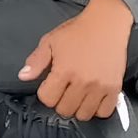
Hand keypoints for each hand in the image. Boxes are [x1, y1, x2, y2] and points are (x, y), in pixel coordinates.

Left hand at [17, 0, 132, 119]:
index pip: (47, 99)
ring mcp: (100, 86)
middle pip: (64, 110)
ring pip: (84, 115)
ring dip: (78, 108)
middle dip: (60, 102)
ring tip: (78, 95)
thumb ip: (36, 61)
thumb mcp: (51, 41)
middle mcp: (82, 81)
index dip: (46, 93)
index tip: (50, 85)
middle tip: (64, 90)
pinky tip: (93, 98)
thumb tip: (23, 76)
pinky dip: (97, 109)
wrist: (106, 23)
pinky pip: (104, 112)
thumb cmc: (78, 31)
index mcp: (64, 70)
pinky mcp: (115, 88)